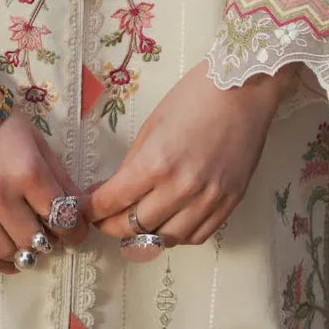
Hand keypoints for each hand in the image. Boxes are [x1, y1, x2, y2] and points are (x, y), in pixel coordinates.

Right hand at [0, 66, 89, 272]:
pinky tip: (7, 261)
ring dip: (24, 255)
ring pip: (5, 251)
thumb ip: (56, 174)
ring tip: (29, 247)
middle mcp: (0, 195)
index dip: (76, 231)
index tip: (77, 232)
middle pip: (35, 239)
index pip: (62, 217)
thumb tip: (76, 207)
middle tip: (53, 238)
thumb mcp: (34, 137)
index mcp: (28, 171)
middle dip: (50, 243)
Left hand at [84, 60, 297, 246]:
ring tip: (134, 225)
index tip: (85, 210)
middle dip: (112, 226)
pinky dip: (178, 236)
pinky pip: (197, 236)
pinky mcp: (230, 203)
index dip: (93, 210)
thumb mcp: (152, 125)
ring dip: (145, 236)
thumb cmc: (194, 97)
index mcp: (156, 163)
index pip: (113, 201)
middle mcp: (181, 188)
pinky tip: (168, 223)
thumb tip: (113, 190)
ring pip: (167, 238)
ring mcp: (209, 199)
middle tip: (104, 220)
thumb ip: (133, 163)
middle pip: (135, 227)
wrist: (243, 89)